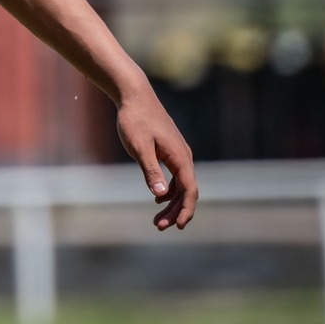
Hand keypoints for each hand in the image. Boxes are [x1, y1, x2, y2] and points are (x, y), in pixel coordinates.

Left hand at [116, 90, 196, 231]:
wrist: (135, 96)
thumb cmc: (135, 120)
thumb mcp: (139, 148)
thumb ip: (151, 171)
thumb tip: (160, 196)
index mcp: (180, 157)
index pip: (189, 190)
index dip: (186, 210)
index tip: (178, 226)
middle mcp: (184, 156)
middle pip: (186, 191)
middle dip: (176, 211)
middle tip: (160, 227)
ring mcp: (178, 153)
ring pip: (180, 184)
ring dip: (171, 202)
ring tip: (158, 219)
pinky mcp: (170, 150)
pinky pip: (175, 176)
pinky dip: (168, 190)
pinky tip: (158, 198)